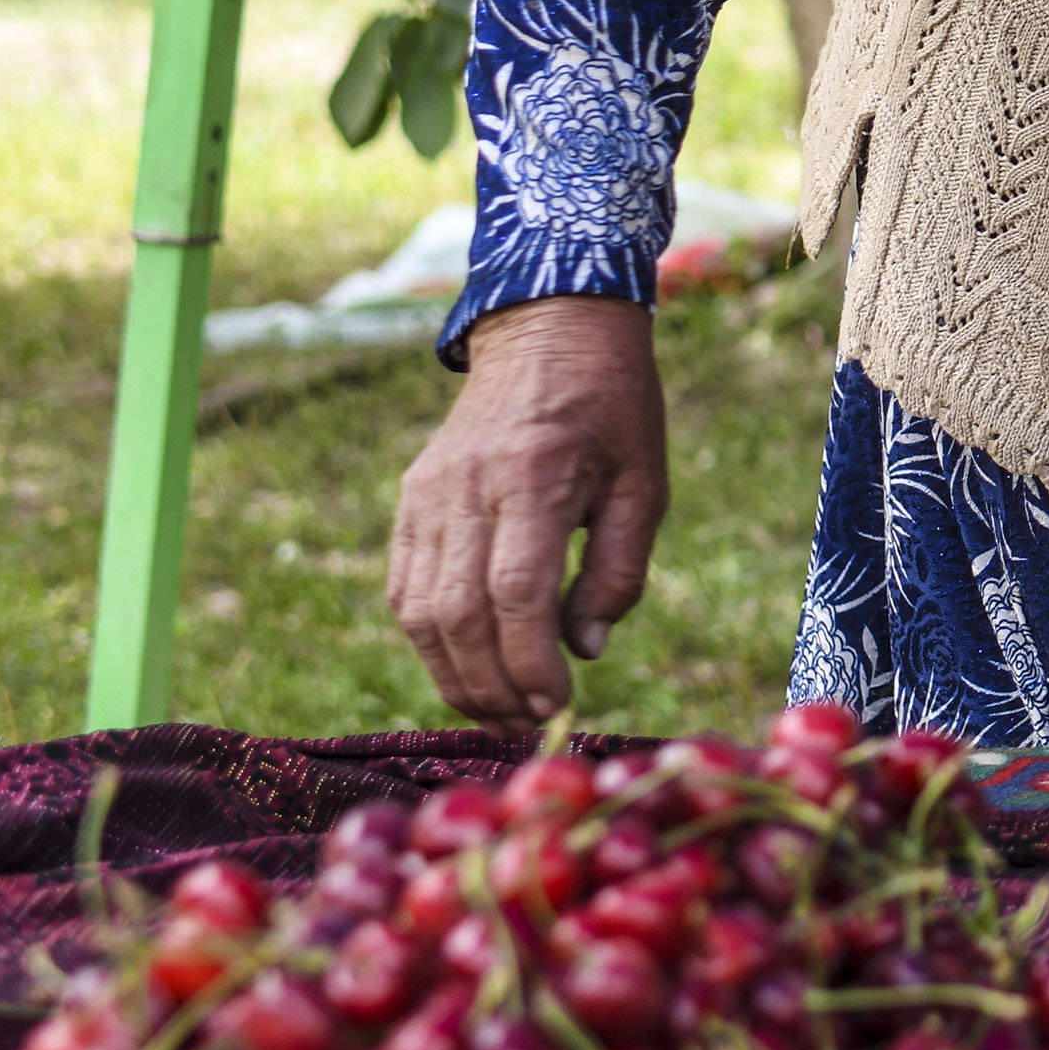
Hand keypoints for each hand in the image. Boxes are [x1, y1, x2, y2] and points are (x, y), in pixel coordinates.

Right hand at [390, 296, 665, 726]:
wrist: (551, 329)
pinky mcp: (411, 497)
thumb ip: (616, 571)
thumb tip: (584, 651)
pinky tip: (465, 663)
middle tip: (526, 720)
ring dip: (452, 673)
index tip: (557, 703)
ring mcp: (428, 492)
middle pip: (456, 614)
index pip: (514, 594)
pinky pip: (404, 584)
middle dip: (489, 684)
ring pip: (418, 609)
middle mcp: (466, 486)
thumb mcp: (644, 483)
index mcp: (534, 476)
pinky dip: (429, 636)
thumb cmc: (614, 408)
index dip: (528, 663)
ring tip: (496, 708)